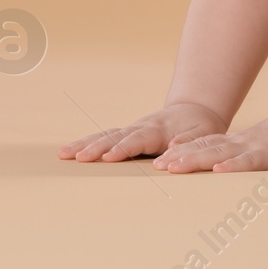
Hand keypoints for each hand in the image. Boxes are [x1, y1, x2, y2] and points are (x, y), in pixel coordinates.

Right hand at [58, 102, 227, 162]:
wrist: (195, 111)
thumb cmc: (201, 126)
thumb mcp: (203, 132)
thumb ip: (190, 141)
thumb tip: (173, 150)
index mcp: (159, 130)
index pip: (139, 140)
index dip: (125, 148)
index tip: (110, 157)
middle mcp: (141, 128)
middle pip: (116, 136)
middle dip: (97, 147)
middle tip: (79, 157)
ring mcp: (131, 130)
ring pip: (104, 135)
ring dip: (85, 144)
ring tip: (63, 154)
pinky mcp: (125, 134)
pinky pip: (103, 137)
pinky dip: (85, 143)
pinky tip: (67, 152)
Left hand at [152, 112, 267, 173]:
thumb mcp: (266, 149)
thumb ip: (248, 158)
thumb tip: (225, 169)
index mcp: (241, 145)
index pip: (208, 147)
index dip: (185, 152)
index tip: (162, 161)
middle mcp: (244, 145)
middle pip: (207, 150)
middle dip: (181, 158)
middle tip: (157, 167)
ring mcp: (256, 150)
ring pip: (221, 155)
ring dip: (196, 161)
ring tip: (174, 167)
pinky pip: (250, 163)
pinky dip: (233, 166)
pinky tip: (218, 170)